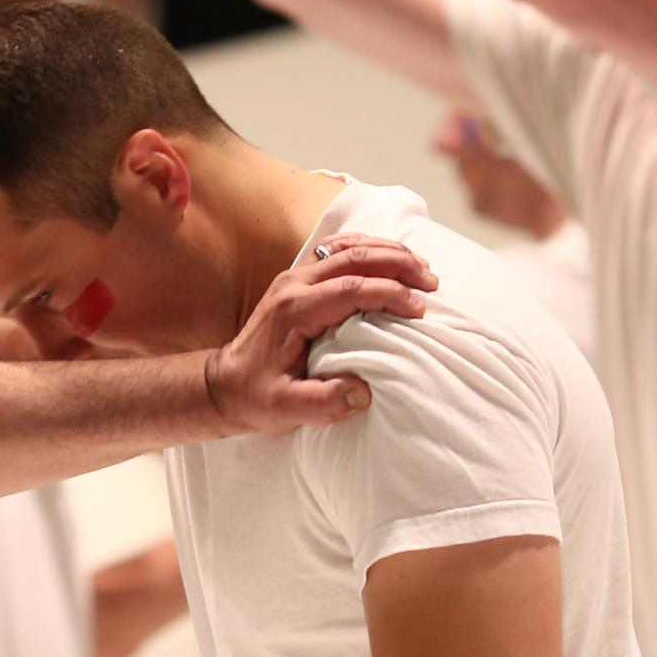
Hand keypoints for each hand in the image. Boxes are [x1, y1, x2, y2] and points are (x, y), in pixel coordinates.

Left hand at [205, 236, 434, 432]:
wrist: (224, 383)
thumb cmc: (256, 396)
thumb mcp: (286, 409)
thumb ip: (325, 402)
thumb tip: (364, 391)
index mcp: (295, 310)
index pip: (352, 288)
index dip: (389, 294)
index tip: (419, 309)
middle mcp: (294, 284)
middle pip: (355, 257)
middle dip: (398, 264)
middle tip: (431, 281)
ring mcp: (294, 276)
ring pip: (347, 247)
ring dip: (387, 252)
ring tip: (422, 267)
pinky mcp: (298, 278)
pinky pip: (336, 250)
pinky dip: (368, 248)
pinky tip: (391, 257)